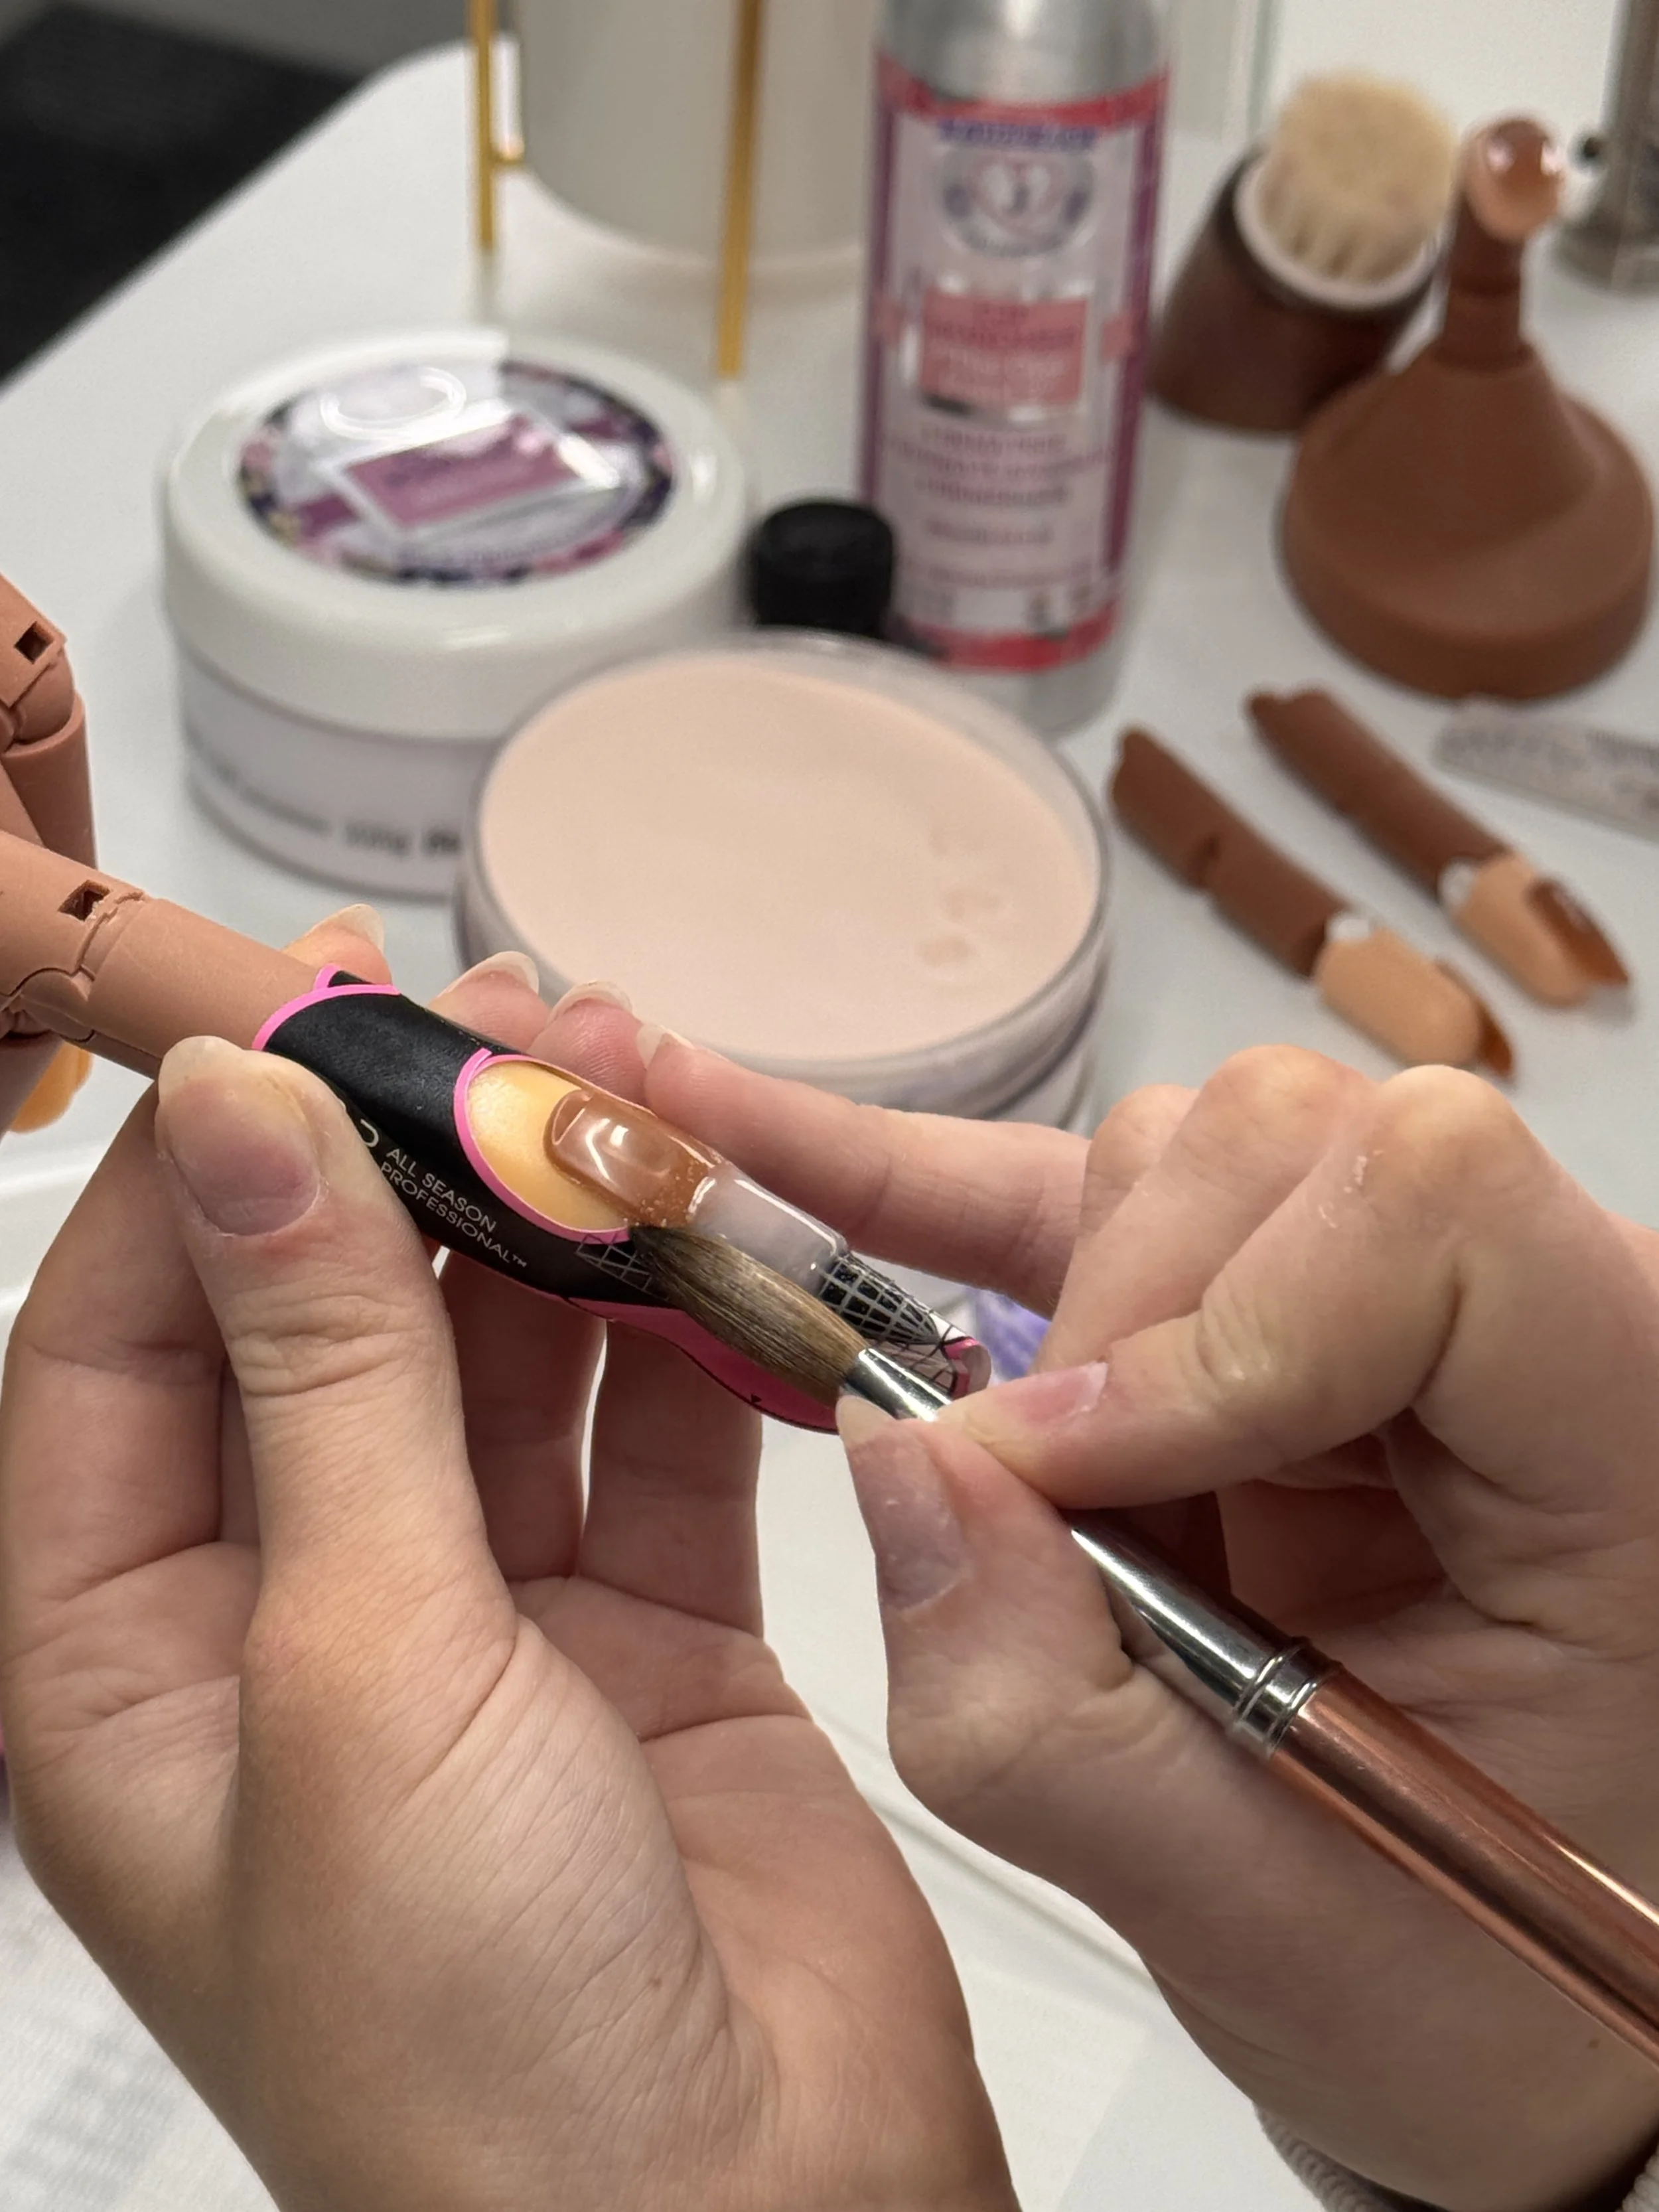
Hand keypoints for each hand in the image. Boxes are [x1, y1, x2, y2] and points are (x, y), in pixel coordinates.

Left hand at [0, 932, 1012, 2211]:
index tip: (311, 1011)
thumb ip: (320, 1373)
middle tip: (510, 1025)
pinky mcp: (651, 1634)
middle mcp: (296, 1624)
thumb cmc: (475, 2048)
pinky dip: (691, 1338)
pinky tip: (721, 1235)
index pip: (124, 1340)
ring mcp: (482, 1626)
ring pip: (504, 1366)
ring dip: (563, 1234)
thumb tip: (251, 1119)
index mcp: (129, 1655)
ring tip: (627, 1088)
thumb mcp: (355, 1665)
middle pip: (332, 1328)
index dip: (211, 1165)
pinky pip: (656, 1438)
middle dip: (416, 1173)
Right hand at [562, 1007, 1658, 2211]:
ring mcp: (1385, 1290)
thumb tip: (899, 1448)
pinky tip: (755, 1139)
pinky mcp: (1255, 1304)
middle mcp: (1535, 1312)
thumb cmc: (1454, 1975)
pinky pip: (1078, 1196)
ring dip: (1056, 1303)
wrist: (1489, 1982)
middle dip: (1121, 1317)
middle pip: (1285, 1139)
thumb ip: (1053, 1715)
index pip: (1429, 1208)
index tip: (1099, 1492)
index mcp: (1619, 1438)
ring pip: (1176, 1148)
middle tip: (1056, 1507)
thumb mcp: (1251, 1915)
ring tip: (1053, 1493)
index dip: (1229, 1325)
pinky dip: (909, 1188)